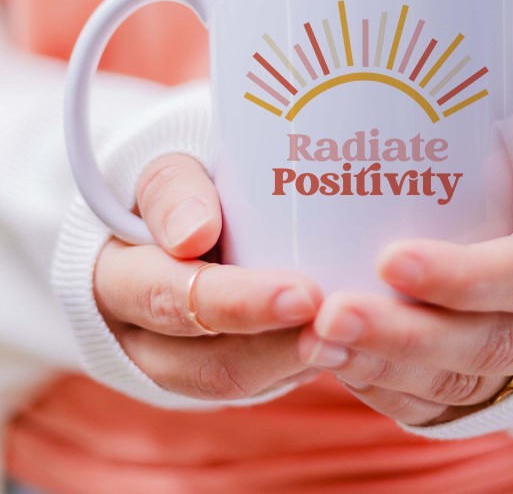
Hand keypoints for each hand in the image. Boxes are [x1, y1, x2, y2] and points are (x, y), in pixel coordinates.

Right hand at [95, 154, 321, 400]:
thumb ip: (172, 191)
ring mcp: (181, 365)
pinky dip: (302, 363)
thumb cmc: (181, 193)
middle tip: (340, 322)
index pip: (168, 299)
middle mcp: (143, 339)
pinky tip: (341, 338)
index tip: (302, 295)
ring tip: (349, 334)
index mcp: (116, 280)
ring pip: (241, 384)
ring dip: (298, 363)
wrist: (180, 228)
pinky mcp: (221, 371)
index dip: (235, 303)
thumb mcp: (167, 172)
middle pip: (208, 364)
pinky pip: (262, 382)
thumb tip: (194, 234)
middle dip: (279, 349)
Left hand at [299, 132, 512, 424]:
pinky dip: (389, 391)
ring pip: (463, 383)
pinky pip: (444, 405)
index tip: (390, 260)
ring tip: (318, 345)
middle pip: (494, 344)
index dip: (468, 276)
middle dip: (409, 336)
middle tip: (334, 316)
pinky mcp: (493, 386)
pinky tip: (339, 366)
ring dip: (386, 367)